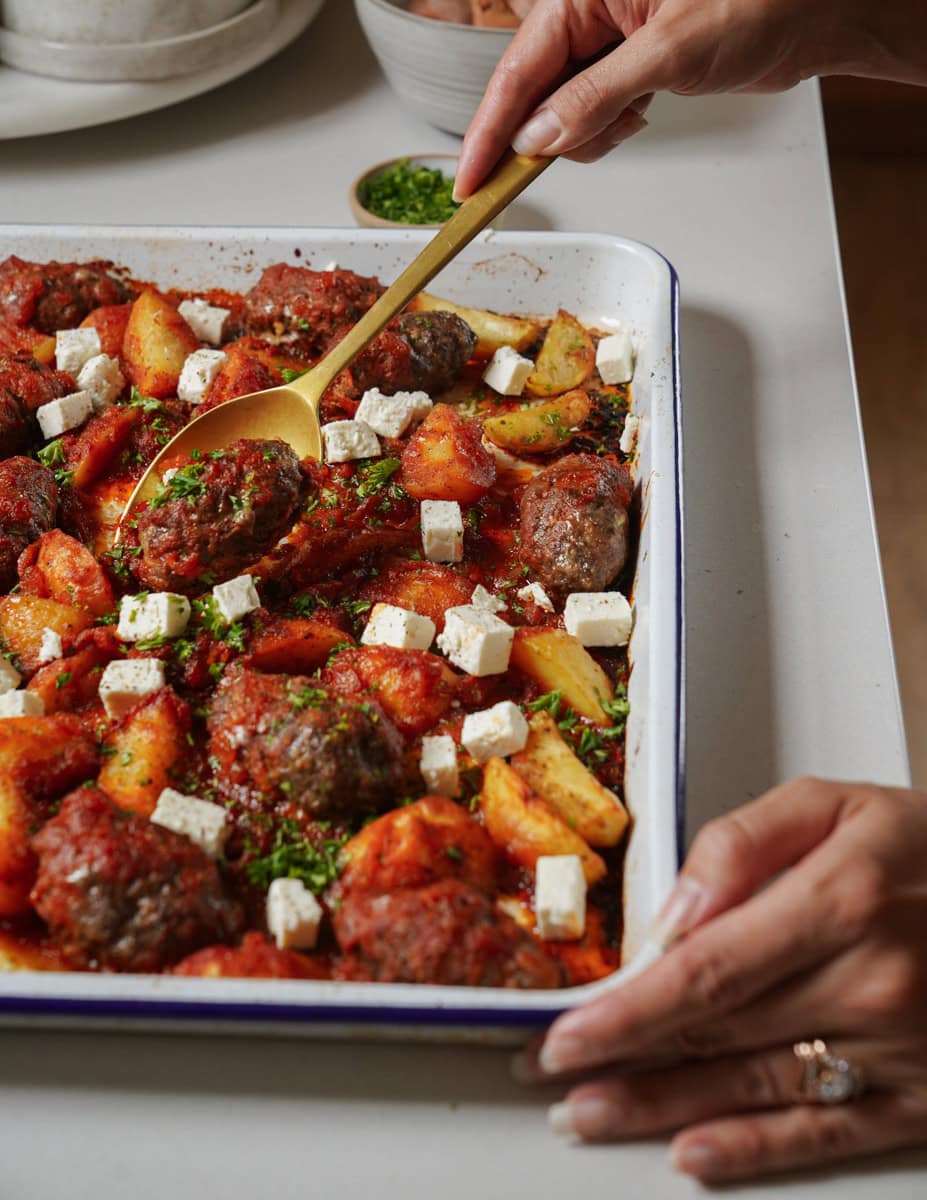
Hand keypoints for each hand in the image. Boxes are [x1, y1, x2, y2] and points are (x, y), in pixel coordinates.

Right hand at [455, 0, 926, 196]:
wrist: (813, 17)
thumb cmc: (757, 2)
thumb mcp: (669, 53)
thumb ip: (597, 98)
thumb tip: (541, 137)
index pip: (517, 68)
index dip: (488, 130)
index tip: (469, 180)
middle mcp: (590, 15)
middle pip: (533, 92)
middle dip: (542, 136)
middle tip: (529, 178)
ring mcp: (609, 44)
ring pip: (563, 111)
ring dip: (586, 135)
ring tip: (631, 118)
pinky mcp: (629, 68)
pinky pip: (594, 114)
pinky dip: (608, 130)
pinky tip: (639, 115)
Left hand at [521, 778, 926, 1182]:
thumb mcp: (839, 805)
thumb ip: (746, 842)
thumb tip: (675, 911)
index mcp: (838, 901)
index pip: (705, 970)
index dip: (626, 1010)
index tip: (566, 1032)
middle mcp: (865, 984)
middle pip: (715, 1034)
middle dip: (620, 1059)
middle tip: (548, 1074)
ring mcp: (894, 1051)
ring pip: (752, 1088)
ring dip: (661, 1109)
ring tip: (590, 1115)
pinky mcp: (917, 1098)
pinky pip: (824, 1133)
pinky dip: (754, 1149)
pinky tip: (693, 1155)